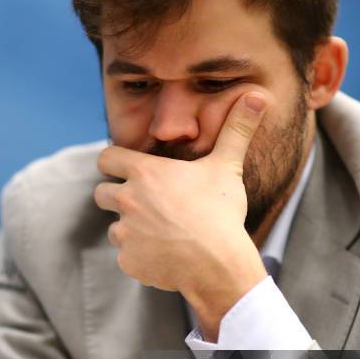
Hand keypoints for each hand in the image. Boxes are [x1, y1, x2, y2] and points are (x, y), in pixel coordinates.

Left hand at [95, 92, 267, 340]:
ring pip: (114, 229)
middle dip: (117, 197)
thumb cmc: (221, 212)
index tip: (124, 170)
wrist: (217, 263)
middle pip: (102, 194)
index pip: (106, 159)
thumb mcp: (228, 166)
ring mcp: (125, 233)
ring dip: (130, 230)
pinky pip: (127, 257)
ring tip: (161, 234)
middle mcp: (127, 200)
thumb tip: (258, 96)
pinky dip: (141, 258)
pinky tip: (166, 257)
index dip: (113, 164)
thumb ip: (237, 130)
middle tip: (146, 206)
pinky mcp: (128, 261)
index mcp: (144, 173)